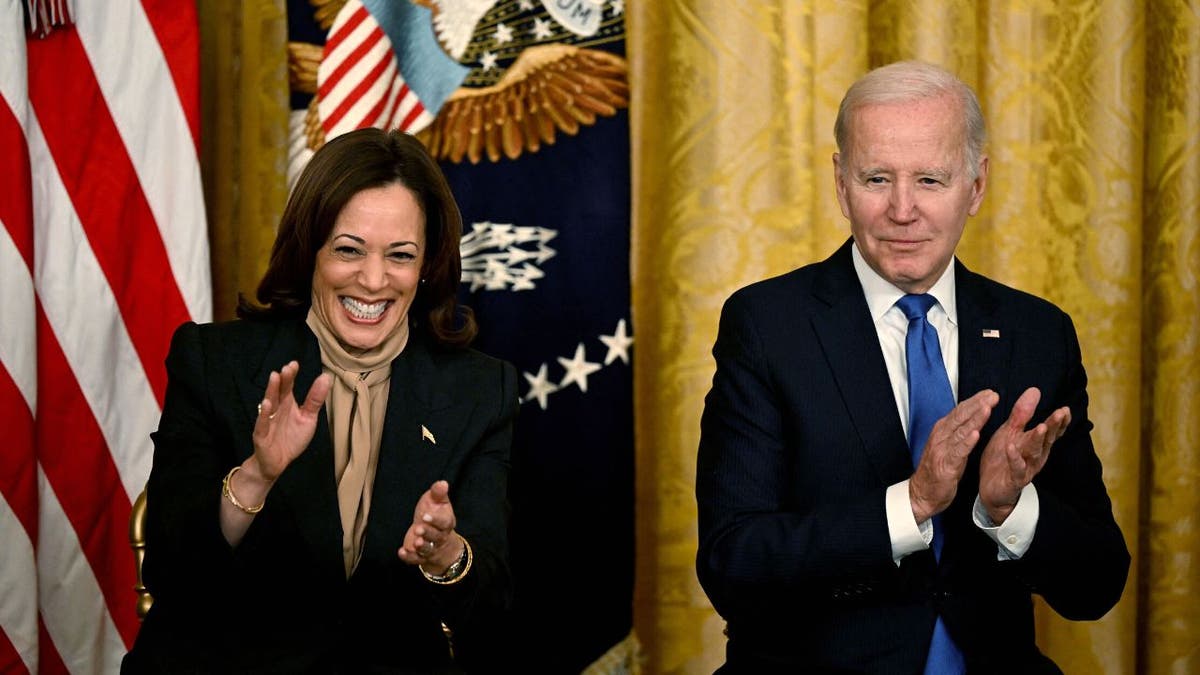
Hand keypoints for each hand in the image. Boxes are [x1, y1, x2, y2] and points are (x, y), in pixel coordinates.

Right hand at [250, 361, 332, 481]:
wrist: (277, 462)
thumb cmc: (292, 438)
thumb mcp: (308, 418)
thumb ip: (315, 400)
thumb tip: (325, 377)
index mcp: (287, 404)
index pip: (287, 386)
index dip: (290, 376)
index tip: (294, 364)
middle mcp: (276, 409)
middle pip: (278, 392)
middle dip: (282, 380)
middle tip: (287, 368)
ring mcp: (267, 421)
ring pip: (269, 404)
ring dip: (271, 391)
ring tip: (275, 377)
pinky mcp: (261, 435)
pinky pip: (261, 424)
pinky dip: (263, 415)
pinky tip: (267, 404)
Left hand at [398, 480, 464, 572]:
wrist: (436, 536)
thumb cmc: (435, 514)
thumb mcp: (437, 502)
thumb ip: (438, 493)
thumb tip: (443, 483)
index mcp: (446, 523)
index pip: (444, 522)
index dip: (435, 520)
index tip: (425, 516)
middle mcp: (440, 537)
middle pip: (436, 537)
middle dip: (428, 533)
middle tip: (419, 528)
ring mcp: (430, 548)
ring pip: (428, 549)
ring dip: (422, 547)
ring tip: (416, 543)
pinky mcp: (420, 556)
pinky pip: (416, 560)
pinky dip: (409, 557)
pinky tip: (402, 552)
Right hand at [909, 389, 999, 522]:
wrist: (922, 493)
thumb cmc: (938, 469)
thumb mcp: (949, 445)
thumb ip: (959, 431)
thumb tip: (973, 416)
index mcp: (943, 430)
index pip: (960, 411)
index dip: (975, 401)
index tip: (990, 392)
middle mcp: (941, 436)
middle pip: (961, 416)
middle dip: (978, 404)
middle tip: (993, 395)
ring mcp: (942, 450)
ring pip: (960, 431)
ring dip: (974, 419)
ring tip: (987, 408)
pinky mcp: (945, 465)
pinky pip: (957, 452)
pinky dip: (966, 443)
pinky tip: (975, 434)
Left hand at [979, 387, 1068, 523]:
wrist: (991, 489)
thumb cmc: (1004, 457)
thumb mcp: (1011, 432)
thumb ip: (1022, 413)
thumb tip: (1035, 390)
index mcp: (1036, 443)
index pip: (1051, 430)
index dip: (1060, 421)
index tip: (1065, 409)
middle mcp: (1036, 455)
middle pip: (1046, 438)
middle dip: (1053, 426)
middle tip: (1061, 413)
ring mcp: (1026, 468)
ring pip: (1034, 452)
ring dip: (1038, 439)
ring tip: (1040, 426)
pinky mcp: (1014, 479)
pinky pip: (1016, 468)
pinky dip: (1014, 458)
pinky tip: (1011, 447)